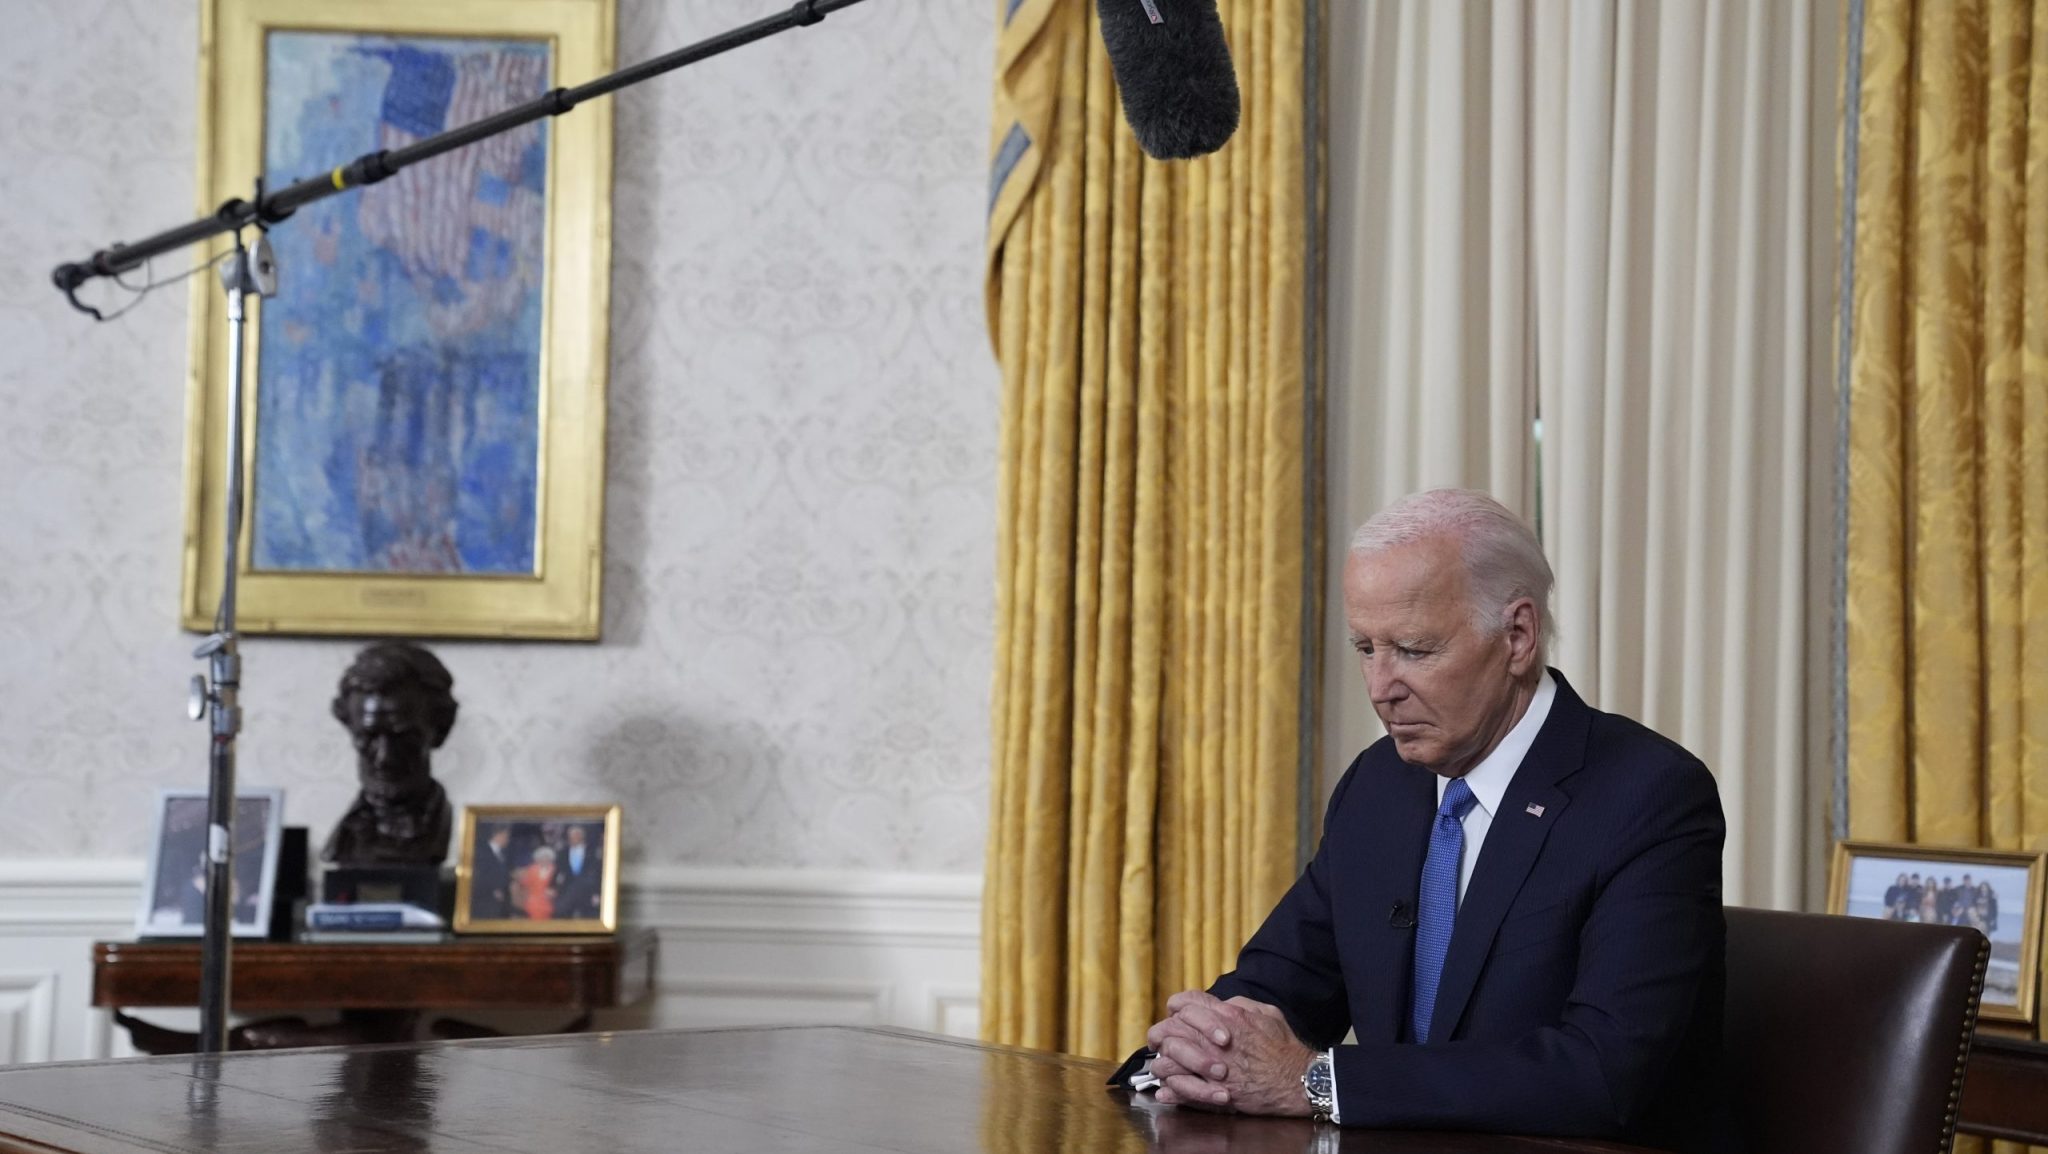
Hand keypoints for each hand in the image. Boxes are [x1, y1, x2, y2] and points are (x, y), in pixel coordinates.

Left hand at [1145, 991, 1315, 1116]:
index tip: (1175, 1016)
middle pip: (1169, 1029)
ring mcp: (1212, 1065)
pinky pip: (1180, 1087)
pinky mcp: (1214, 1090)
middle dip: (1162, 1034)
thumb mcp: (1266, 1013)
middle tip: (1162, 1042)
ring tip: (1166, 1066)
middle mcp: (1214, 1038)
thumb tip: (1221, 1004)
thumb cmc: (1285, 1048)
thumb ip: (1239, 1004)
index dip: (1176, 1009)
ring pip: (1168, 1058)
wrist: (1298, 1080)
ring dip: (1164, 1062)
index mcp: (1227, 1015)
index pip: (1185, 1003)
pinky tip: (1169, 1088)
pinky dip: (1171, 1088)